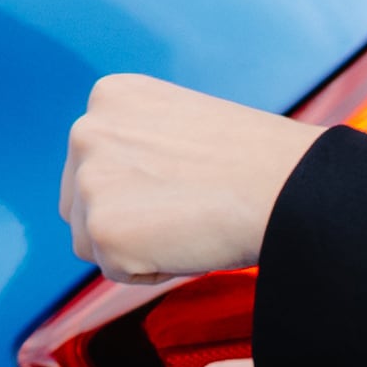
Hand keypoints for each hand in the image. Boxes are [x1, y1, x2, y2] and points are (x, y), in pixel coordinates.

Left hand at [61, 73, 324, 282]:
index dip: (140, 186)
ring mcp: (91, 180)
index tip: (182, 182)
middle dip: (124, 217)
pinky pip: (115, 271)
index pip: (94, 162)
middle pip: (79, 202)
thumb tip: (114, 187)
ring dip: (134, 244)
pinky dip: (149, 269)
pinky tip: (186, 241)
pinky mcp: (102, 230)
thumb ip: (134, 144)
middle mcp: (87, 130)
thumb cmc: (251, 160)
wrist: (286, 186)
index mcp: (108, 96)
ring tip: (186, 222)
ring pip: (89, 240)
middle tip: (183, 210)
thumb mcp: (177, 124)